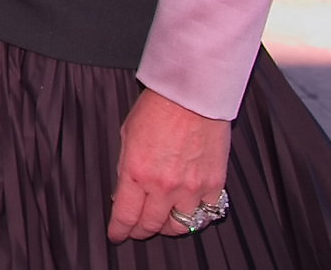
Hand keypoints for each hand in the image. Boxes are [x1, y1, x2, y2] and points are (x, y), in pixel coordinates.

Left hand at [108, 87, 230, 241]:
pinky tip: (189, 209)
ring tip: (163, 221)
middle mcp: (163, 185)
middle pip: (151, 226)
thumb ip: (125, 168)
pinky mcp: (214, 184)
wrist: (192, 96)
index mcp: (136, 172)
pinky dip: (197, 216)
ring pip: (180, 227)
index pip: (125, 215)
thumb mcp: (126, 136)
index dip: (119, 230)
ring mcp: (191, 188)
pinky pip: (207, 214)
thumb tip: (123, 192)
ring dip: (169, 227)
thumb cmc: (158, 108)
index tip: (117, 234)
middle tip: (137, 229)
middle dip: (140, 231)